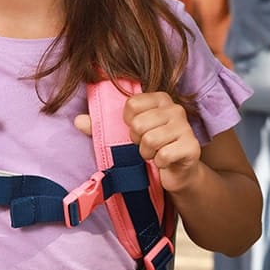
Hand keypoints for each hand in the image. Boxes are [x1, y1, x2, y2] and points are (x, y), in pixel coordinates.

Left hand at [74, 92, 201, 192]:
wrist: (178, 171)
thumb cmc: (151, 147)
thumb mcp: (126, 134)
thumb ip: (100, 126)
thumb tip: (77, 121)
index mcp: (160, 98)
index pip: (131, 105)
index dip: (128, 123)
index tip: (136, 130)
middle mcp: (175, 108)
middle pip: (138, 124)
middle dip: (137, 140)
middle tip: (146, 144)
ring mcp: (185, 127)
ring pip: (150, 140)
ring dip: (147, 153)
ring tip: (154, 153)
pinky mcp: (191, 147)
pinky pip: (163, 155)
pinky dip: (159, 163)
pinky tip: (165, 161)